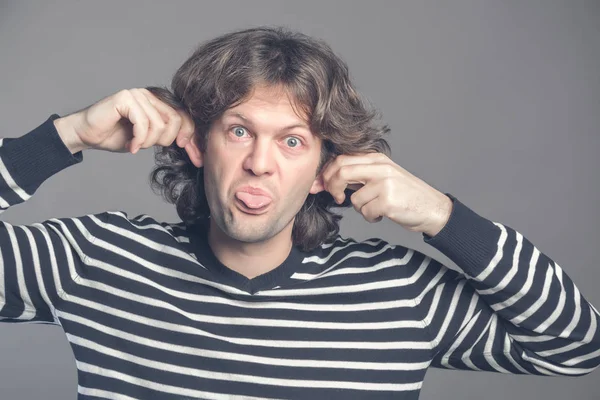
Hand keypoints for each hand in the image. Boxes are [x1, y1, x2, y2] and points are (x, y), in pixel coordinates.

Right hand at [53, 88, 194, 153]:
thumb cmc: (116, 136)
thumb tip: (191, 143)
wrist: (87, 135)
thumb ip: (167, 135)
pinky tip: (131, 146)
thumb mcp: (149, 138)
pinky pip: (143, 123)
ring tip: (135, 145)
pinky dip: (139, 139)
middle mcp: (150, 95)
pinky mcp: (125, 98)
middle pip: (176, 120)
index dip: (191, 137)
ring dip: (148, 142)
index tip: (191, 154)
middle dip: (166, 140)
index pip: (184, 117)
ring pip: (159, 124)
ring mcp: (137, 94)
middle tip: (147, 146)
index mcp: (158, 102)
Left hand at [320, 153, 452, 236]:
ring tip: (375, 208)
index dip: (326, 173)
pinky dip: (371, 217)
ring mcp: (385, 183)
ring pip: (354, 198)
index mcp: (377, 159)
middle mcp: (381, 167)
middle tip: (336, 197)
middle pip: (341, 171)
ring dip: (361, 208)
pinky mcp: (388, 200)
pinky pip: (366, 212)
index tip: (319, 185)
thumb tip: (326, 180)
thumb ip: (358, 175)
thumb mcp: (382, 177)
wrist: (433, 208)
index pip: (341, 159)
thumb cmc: (405, 195)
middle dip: (332, 186)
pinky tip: (383, 214)